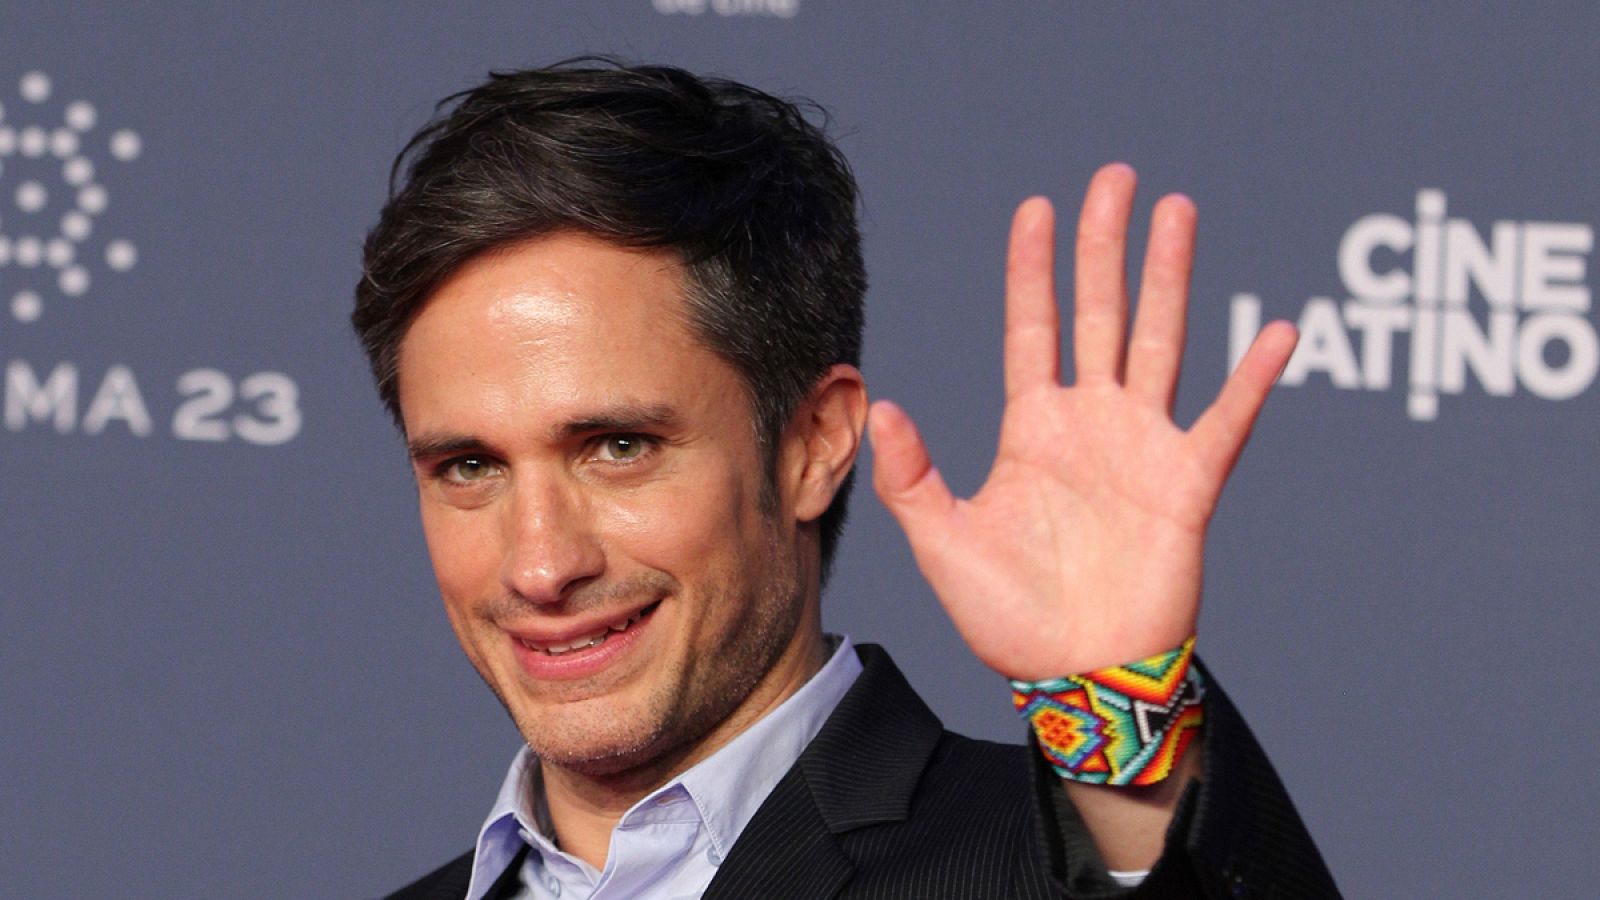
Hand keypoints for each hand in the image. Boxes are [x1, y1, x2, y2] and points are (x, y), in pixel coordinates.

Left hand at [869, 163, 1296, 680]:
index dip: (1033, 269)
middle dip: (1105, 246)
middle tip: (1116, 178)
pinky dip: (1253, 380)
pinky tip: (1275, 330)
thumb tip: (887, 409)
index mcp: (1033, 429)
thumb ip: (913, 476)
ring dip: (1171, 277)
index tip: (1035, 208)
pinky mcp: (1188, 485)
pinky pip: (1226, 422)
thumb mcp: (943, 542)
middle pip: (1100, 313)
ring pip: (1159, 341)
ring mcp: (1142, 448)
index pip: (1032, 328)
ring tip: (1178, 211)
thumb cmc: (1009, 619)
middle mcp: (1090, 423)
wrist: (1076, 677)